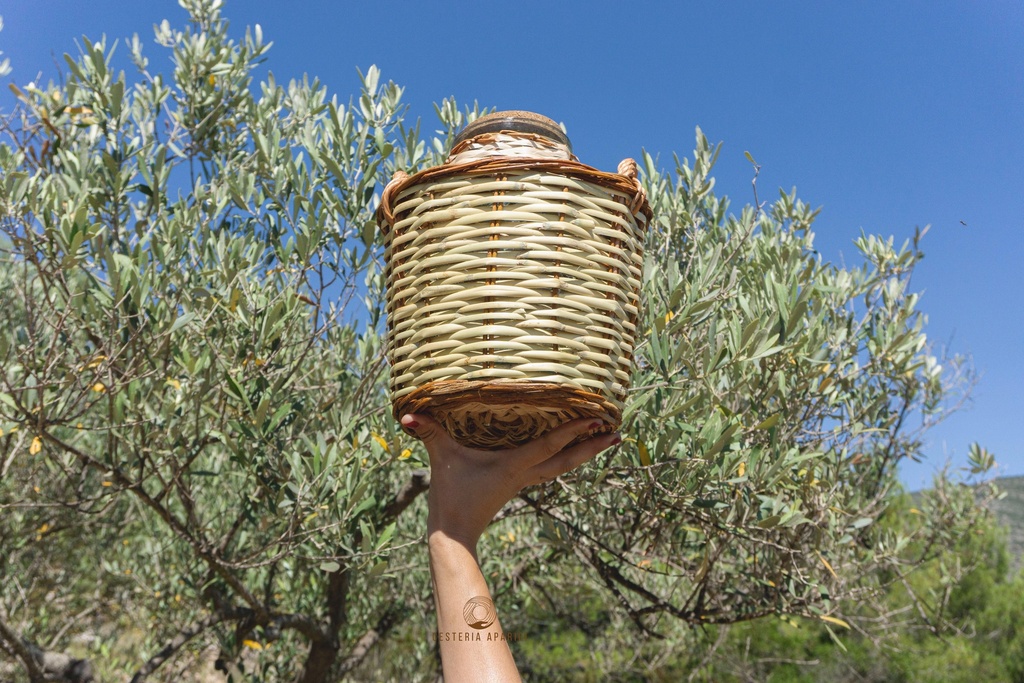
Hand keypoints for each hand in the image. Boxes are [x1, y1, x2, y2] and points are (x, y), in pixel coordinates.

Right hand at [400, 413, 620, 548]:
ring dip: (584, 452)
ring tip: (604, 438)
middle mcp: (526, 473)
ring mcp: (524, 481)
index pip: (551, 444)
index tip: (598, 418)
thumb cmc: (452, 496)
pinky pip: (548, 468)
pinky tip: (567, 450)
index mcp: (515, 465)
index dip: (575, 430)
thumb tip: (409, 415)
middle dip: (593, 446)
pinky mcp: (517, 484)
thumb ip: (428, 433)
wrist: (455, 534)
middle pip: (568, 460)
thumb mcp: (441, 459)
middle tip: (618, 431)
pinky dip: (563, 456)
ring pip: (562, 465)